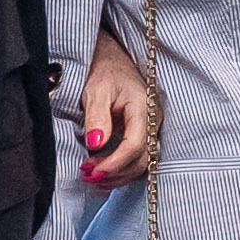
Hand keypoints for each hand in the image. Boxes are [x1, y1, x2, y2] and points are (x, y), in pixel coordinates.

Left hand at [79, 30, 158, 184]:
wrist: (116, 61)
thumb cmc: (106, 72)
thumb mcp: (96, 90)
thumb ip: (96, 116)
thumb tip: (96, 144)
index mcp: (142, 108)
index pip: (135, 145)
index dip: (115, 163)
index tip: (93, 170)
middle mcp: (152, 122)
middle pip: (141, 160)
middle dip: (115, 173)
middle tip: (88, 176)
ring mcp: (150, 130)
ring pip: (141, 164)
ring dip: (118, 176)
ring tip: (92, 178)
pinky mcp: (143, 135)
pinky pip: (137, 159)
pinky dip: (121, 171)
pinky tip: (103, 173)